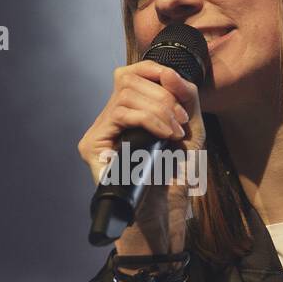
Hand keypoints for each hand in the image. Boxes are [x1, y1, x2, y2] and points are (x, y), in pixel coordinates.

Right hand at [76, 61, 205, 252]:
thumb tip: (169, 73)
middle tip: (181, 123)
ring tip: (174, 132)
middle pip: (128, 79)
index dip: (155, 71)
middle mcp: (109, 120)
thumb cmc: (177, 174)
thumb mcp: (191, 127)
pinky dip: (149, 119)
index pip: (131, 72)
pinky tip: (165, 136)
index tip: (179, 90)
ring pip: (124, 95)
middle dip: (163, 96)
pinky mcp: (91, 146)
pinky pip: (121, 114)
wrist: (166, 210)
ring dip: (159, 109)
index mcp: (128, 112)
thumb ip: (185, 96)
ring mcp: (98, 133)